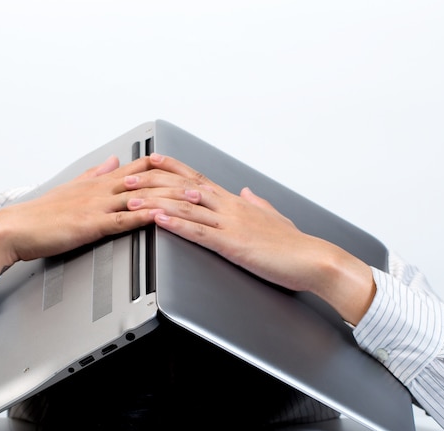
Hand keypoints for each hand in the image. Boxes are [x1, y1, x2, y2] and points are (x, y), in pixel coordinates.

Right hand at [0, 155, 190, 276]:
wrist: (15, 228)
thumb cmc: (41, 213)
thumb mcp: (73, 187)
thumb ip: (97, 173)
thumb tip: (115, 161)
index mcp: (99, 182)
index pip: (140, 168)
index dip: (166, 168)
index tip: (188, 169)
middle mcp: (102, 190)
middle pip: (148, 180)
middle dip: (178, 184)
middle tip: (203, 186)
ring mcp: (98, 206)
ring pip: (141, 198)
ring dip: (170, 199)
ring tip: (193, 202)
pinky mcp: (91, 225)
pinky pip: (124, 220)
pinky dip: (145, 218)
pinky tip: (161, 218)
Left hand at [127, 153, 375, 324]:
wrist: (313, 259)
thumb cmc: (295, 244)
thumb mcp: (274, 217)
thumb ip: (257, 203)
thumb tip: (247, 191)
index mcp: (237, 203)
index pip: (198, 178)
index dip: (173, 167)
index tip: (152, 158)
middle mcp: (231, 208)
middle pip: (185, 187)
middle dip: (154, 181)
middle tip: (129, 176)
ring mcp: (231, 225)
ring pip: (187, 207)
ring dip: (156, 201)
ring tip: (132, 197)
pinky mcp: (233, 245)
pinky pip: (199, 233)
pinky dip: (177, 224)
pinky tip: (159, 220)